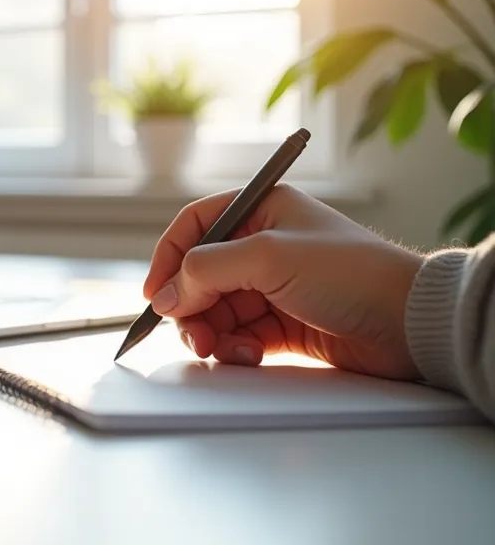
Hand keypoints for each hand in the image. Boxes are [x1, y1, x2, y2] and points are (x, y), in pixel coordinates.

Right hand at [143, 184, 424, 379]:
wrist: (410, 322)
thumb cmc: (353, 273)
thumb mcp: (268, 257)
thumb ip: (207, 270)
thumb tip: (168, 294)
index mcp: (262, 211)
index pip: (195, 226)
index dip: (169, 257)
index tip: (156, 293)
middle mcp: (265, 245)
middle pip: (200, 275)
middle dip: (190, 306)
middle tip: (193, 332)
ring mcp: (274, 287)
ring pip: (216, 310)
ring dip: (211, 332)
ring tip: (222, 349)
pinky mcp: (285, 324)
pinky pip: (239, 336)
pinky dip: (235, 349)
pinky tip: (250, 355)